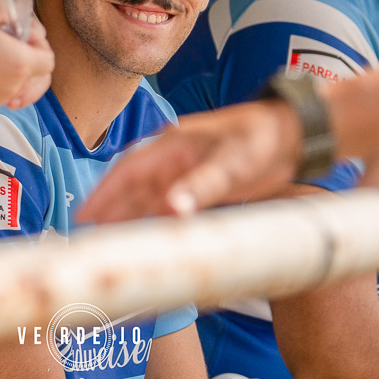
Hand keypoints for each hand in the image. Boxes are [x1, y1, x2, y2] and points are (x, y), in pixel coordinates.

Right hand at [0, 0, 53, 121]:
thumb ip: (12, 6)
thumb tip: (25, 13)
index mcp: (19, 64)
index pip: (48, 61)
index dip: (39, 45)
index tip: (21, 36)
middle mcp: (9, 90)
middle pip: (31, 80)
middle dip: (25, 65)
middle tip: (8, 51)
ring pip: (7, 90)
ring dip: (0, 74)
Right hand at [77, 99, 300, 222]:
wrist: (293, 136)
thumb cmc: (261, 138)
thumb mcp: (231, 163)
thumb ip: (201, 186)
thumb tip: (171, 209)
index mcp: (172, 144)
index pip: (128, 170)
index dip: (104, 192)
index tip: (85, 214)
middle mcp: (174, 159)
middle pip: (133, 188)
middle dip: (109, 210)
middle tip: (86, 236)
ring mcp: (187, 173)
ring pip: (150, 199)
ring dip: (129, 218)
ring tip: (108, 242)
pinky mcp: (204, 186)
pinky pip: (171, 207)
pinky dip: (155, 222)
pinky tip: (147, 237)